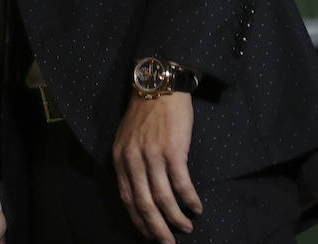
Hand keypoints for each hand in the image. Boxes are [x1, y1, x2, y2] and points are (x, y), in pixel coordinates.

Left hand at [113, 92, 200, 242]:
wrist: (159, 88)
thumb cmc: (146, 114)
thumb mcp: (127, 138)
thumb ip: (130, 162)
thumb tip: (139, 190)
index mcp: (120, 158)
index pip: (127, 198)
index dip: (139, 219)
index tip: (149, 233)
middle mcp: (133, 160)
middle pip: (144, 203)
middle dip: (156, 228)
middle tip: (168, 243)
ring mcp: (152, 156)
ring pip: (163, 198)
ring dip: (176, 218)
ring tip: (186, 228)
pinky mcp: (172, 151)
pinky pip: (181, 184)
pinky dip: (189, 200)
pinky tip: (196, 207)